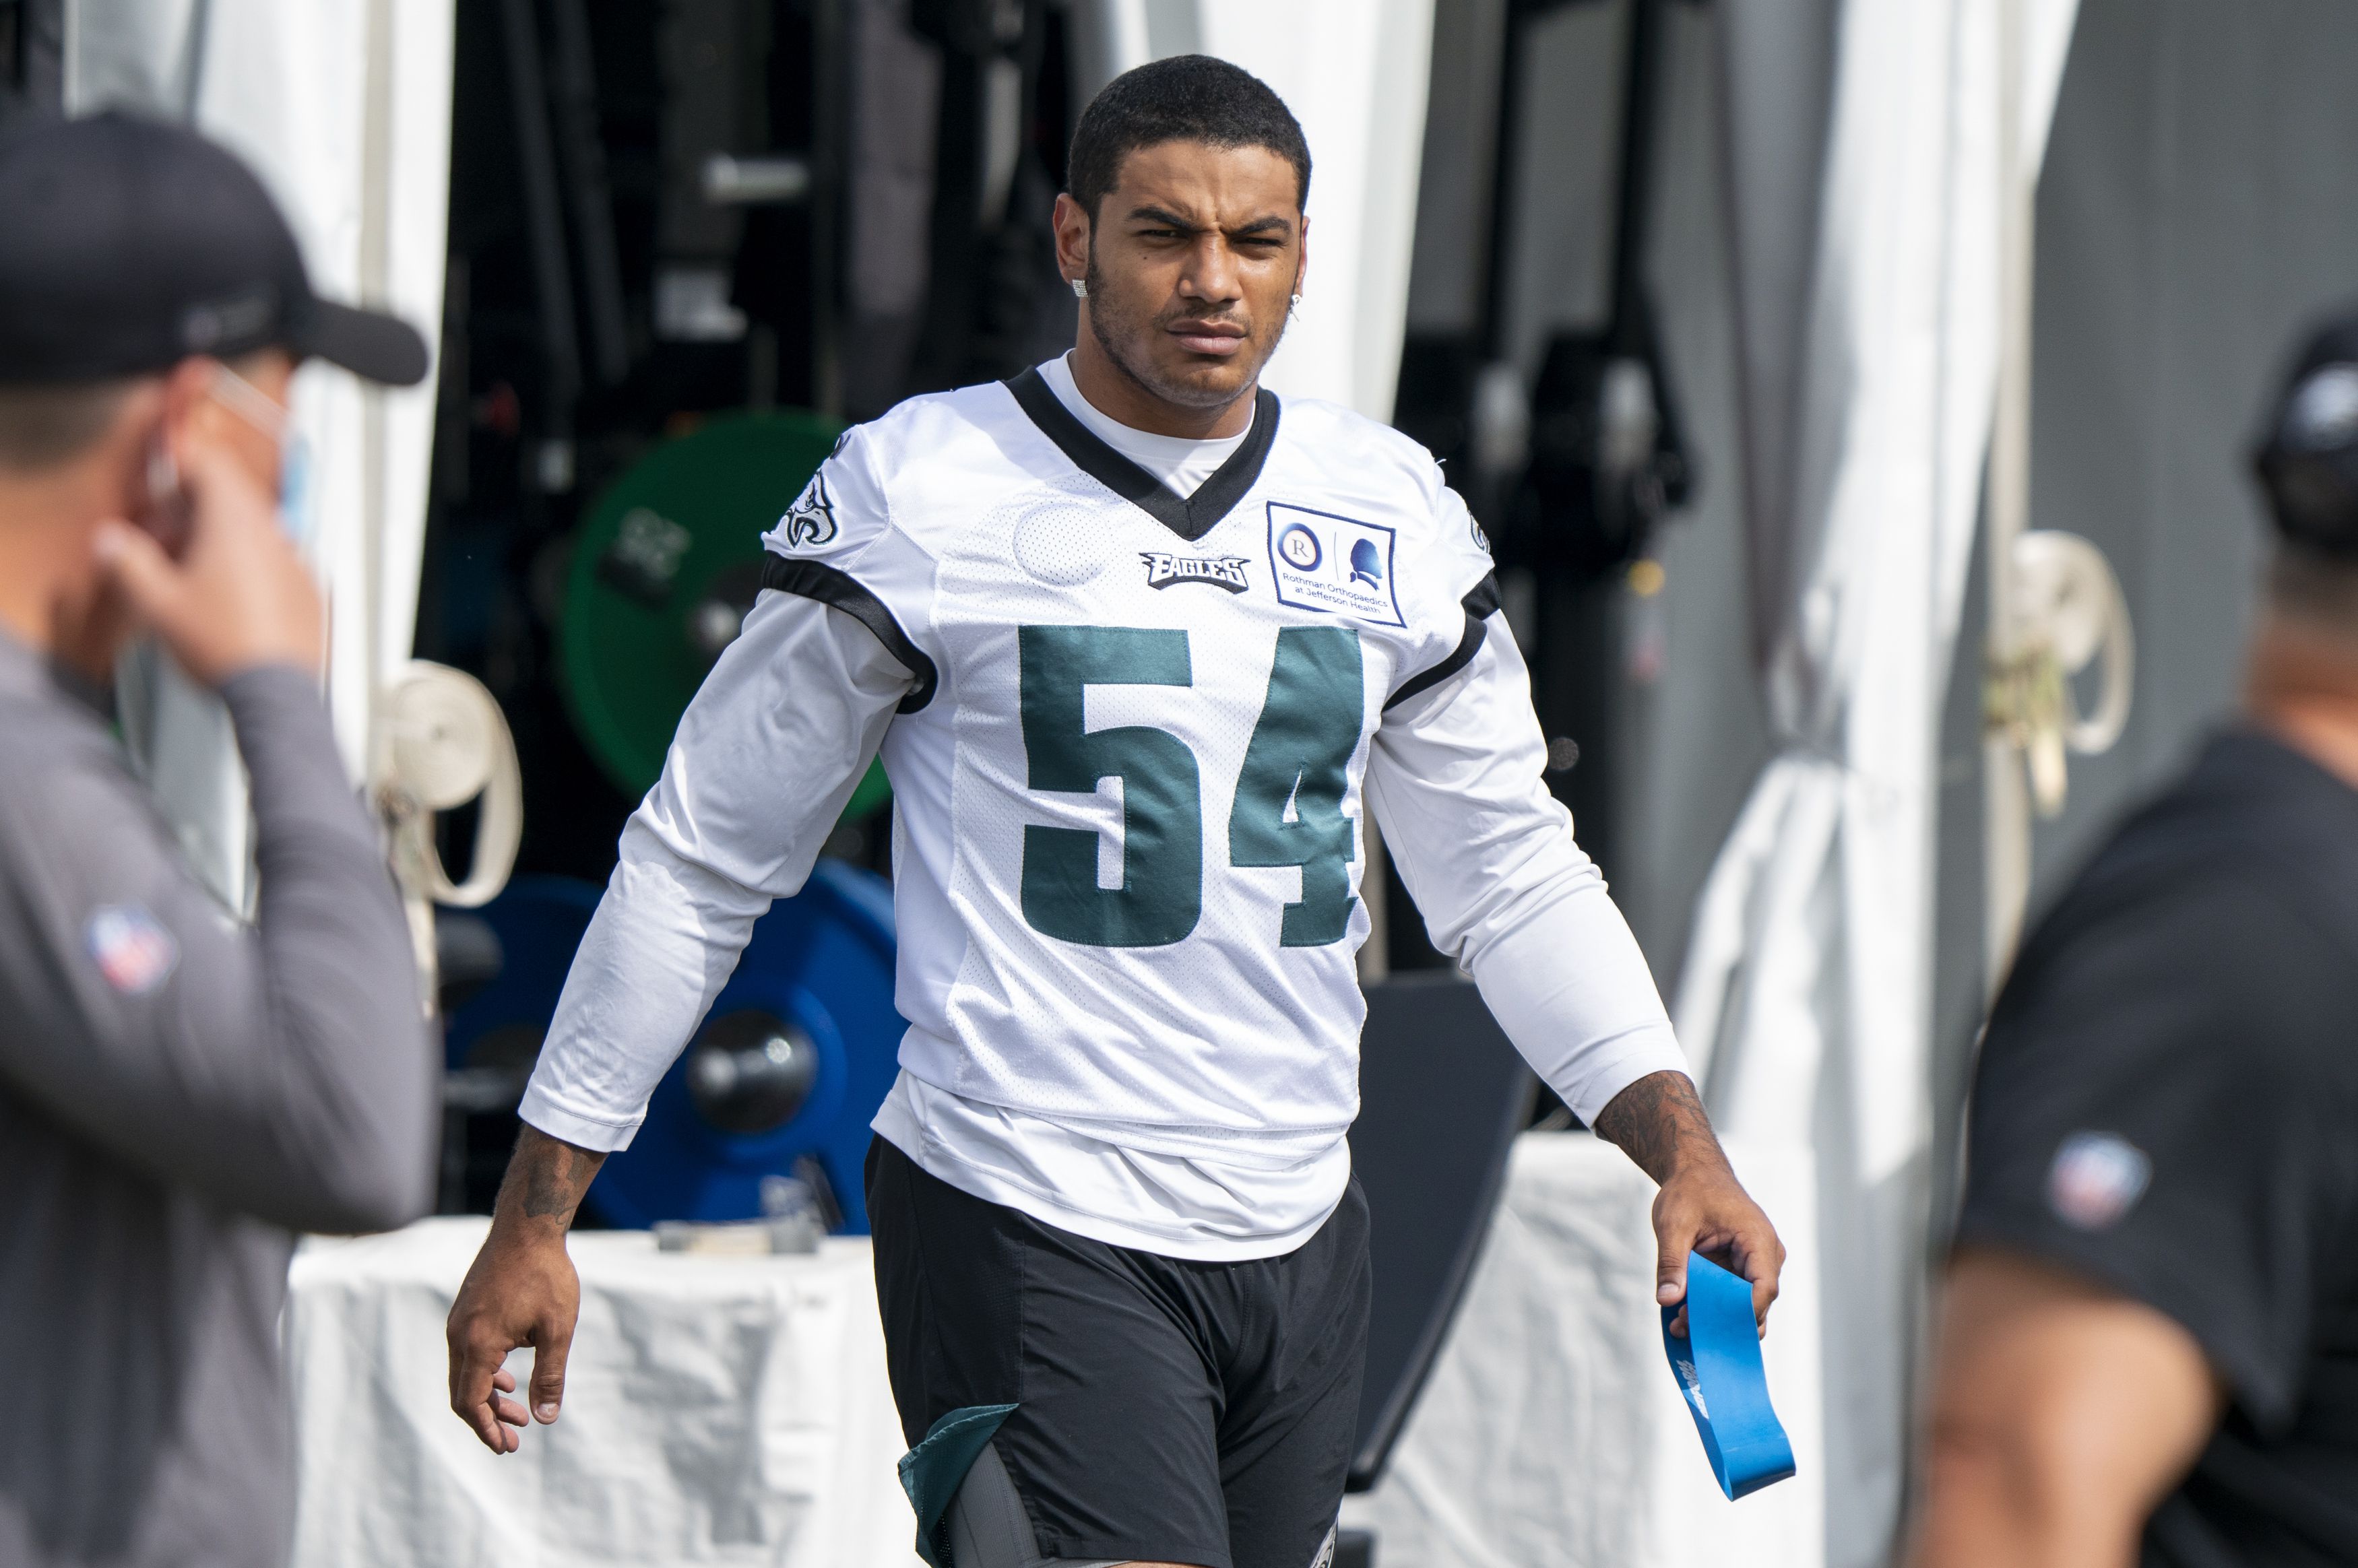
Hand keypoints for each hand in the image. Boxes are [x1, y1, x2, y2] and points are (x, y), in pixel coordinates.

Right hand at [91, 434, 322, 686]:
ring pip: (256, 529)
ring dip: (222, 537)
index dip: (183, 470)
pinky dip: (250, 564)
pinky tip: (228, 596)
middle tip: (168, 534)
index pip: (214, 467)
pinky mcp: (308, 590)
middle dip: (198, 507)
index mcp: (235, 525)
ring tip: (191, 569)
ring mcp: (296, 562)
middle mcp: (272, 535)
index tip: (162, 490)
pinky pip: (277, 560)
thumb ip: (129, 563)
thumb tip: (110, 540)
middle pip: (236, 496)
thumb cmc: (222, 646)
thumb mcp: (157, 604)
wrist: (275, 691)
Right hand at [446, 1228, 580, 1453]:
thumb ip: (550, 1376)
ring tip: (519, 1409)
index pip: (471, 1404)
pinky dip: (484, 1373)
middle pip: (464, 1393)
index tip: (508, 1447)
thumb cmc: (546, 1276)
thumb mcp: (557, 1330)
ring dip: (488, 1396)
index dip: (487, 1430)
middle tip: (517, 1435)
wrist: (528, 1226)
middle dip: (488, 1419)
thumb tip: (545, 1419)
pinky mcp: (465, 1310)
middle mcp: (459, 1335)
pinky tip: (507, 1378)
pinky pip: (467, 1353)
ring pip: (465, 1373)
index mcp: (478, 1344)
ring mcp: (459, 1321)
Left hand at [1592, 1069, 1784, 1336]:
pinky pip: (1734, 1297)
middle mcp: (1766, 1255)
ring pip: (1746, 1305)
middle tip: (1683, 1327)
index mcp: (1757, 1239)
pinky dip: (1712, 1308)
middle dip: (1722, 1321)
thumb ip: (1671, 1263)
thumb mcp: (1673, 1225)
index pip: (1764, 1287)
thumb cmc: (1688, 1191)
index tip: (1709, 1326)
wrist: (1695, 1172)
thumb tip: (1667, 1300)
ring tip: (1679, 1324)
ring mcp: (1757, 1264)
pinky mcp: (1743, 1270)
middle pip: (1757, 1303)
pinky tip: (1684, 1315)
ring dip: (1716, 1318)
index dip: (1741, 1313)